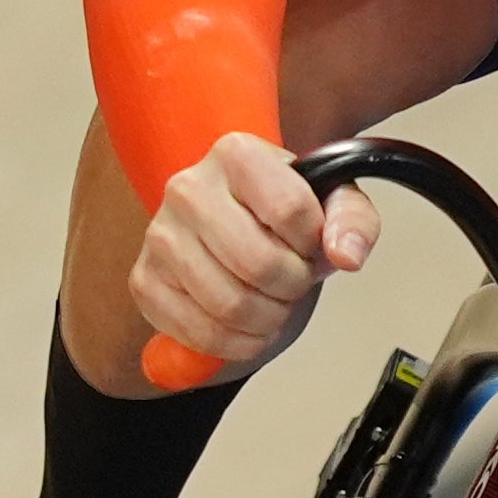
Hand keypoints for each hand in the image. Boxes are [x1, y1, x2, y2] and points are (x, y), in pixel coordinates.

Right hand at [131, 131, 379, 387]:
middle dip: (291, 287)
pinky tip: (245, 326)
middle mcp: (187, 187)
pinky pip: (199, 333)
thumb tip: (345, 255)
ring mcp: (160, 235)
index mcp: (236, 154)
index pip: (291, 211)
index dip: (313, 244)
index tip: (309, 245)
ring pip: (230, 305)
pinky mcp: (145, 281)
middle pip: (259, 264)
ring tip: (271, 302)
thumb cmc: (281, 215)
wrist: (233, 228)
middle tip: (292, 282)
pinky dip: (235, 343)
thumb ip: (353, 220)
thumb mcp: (330, 204)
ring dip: (267, 320)